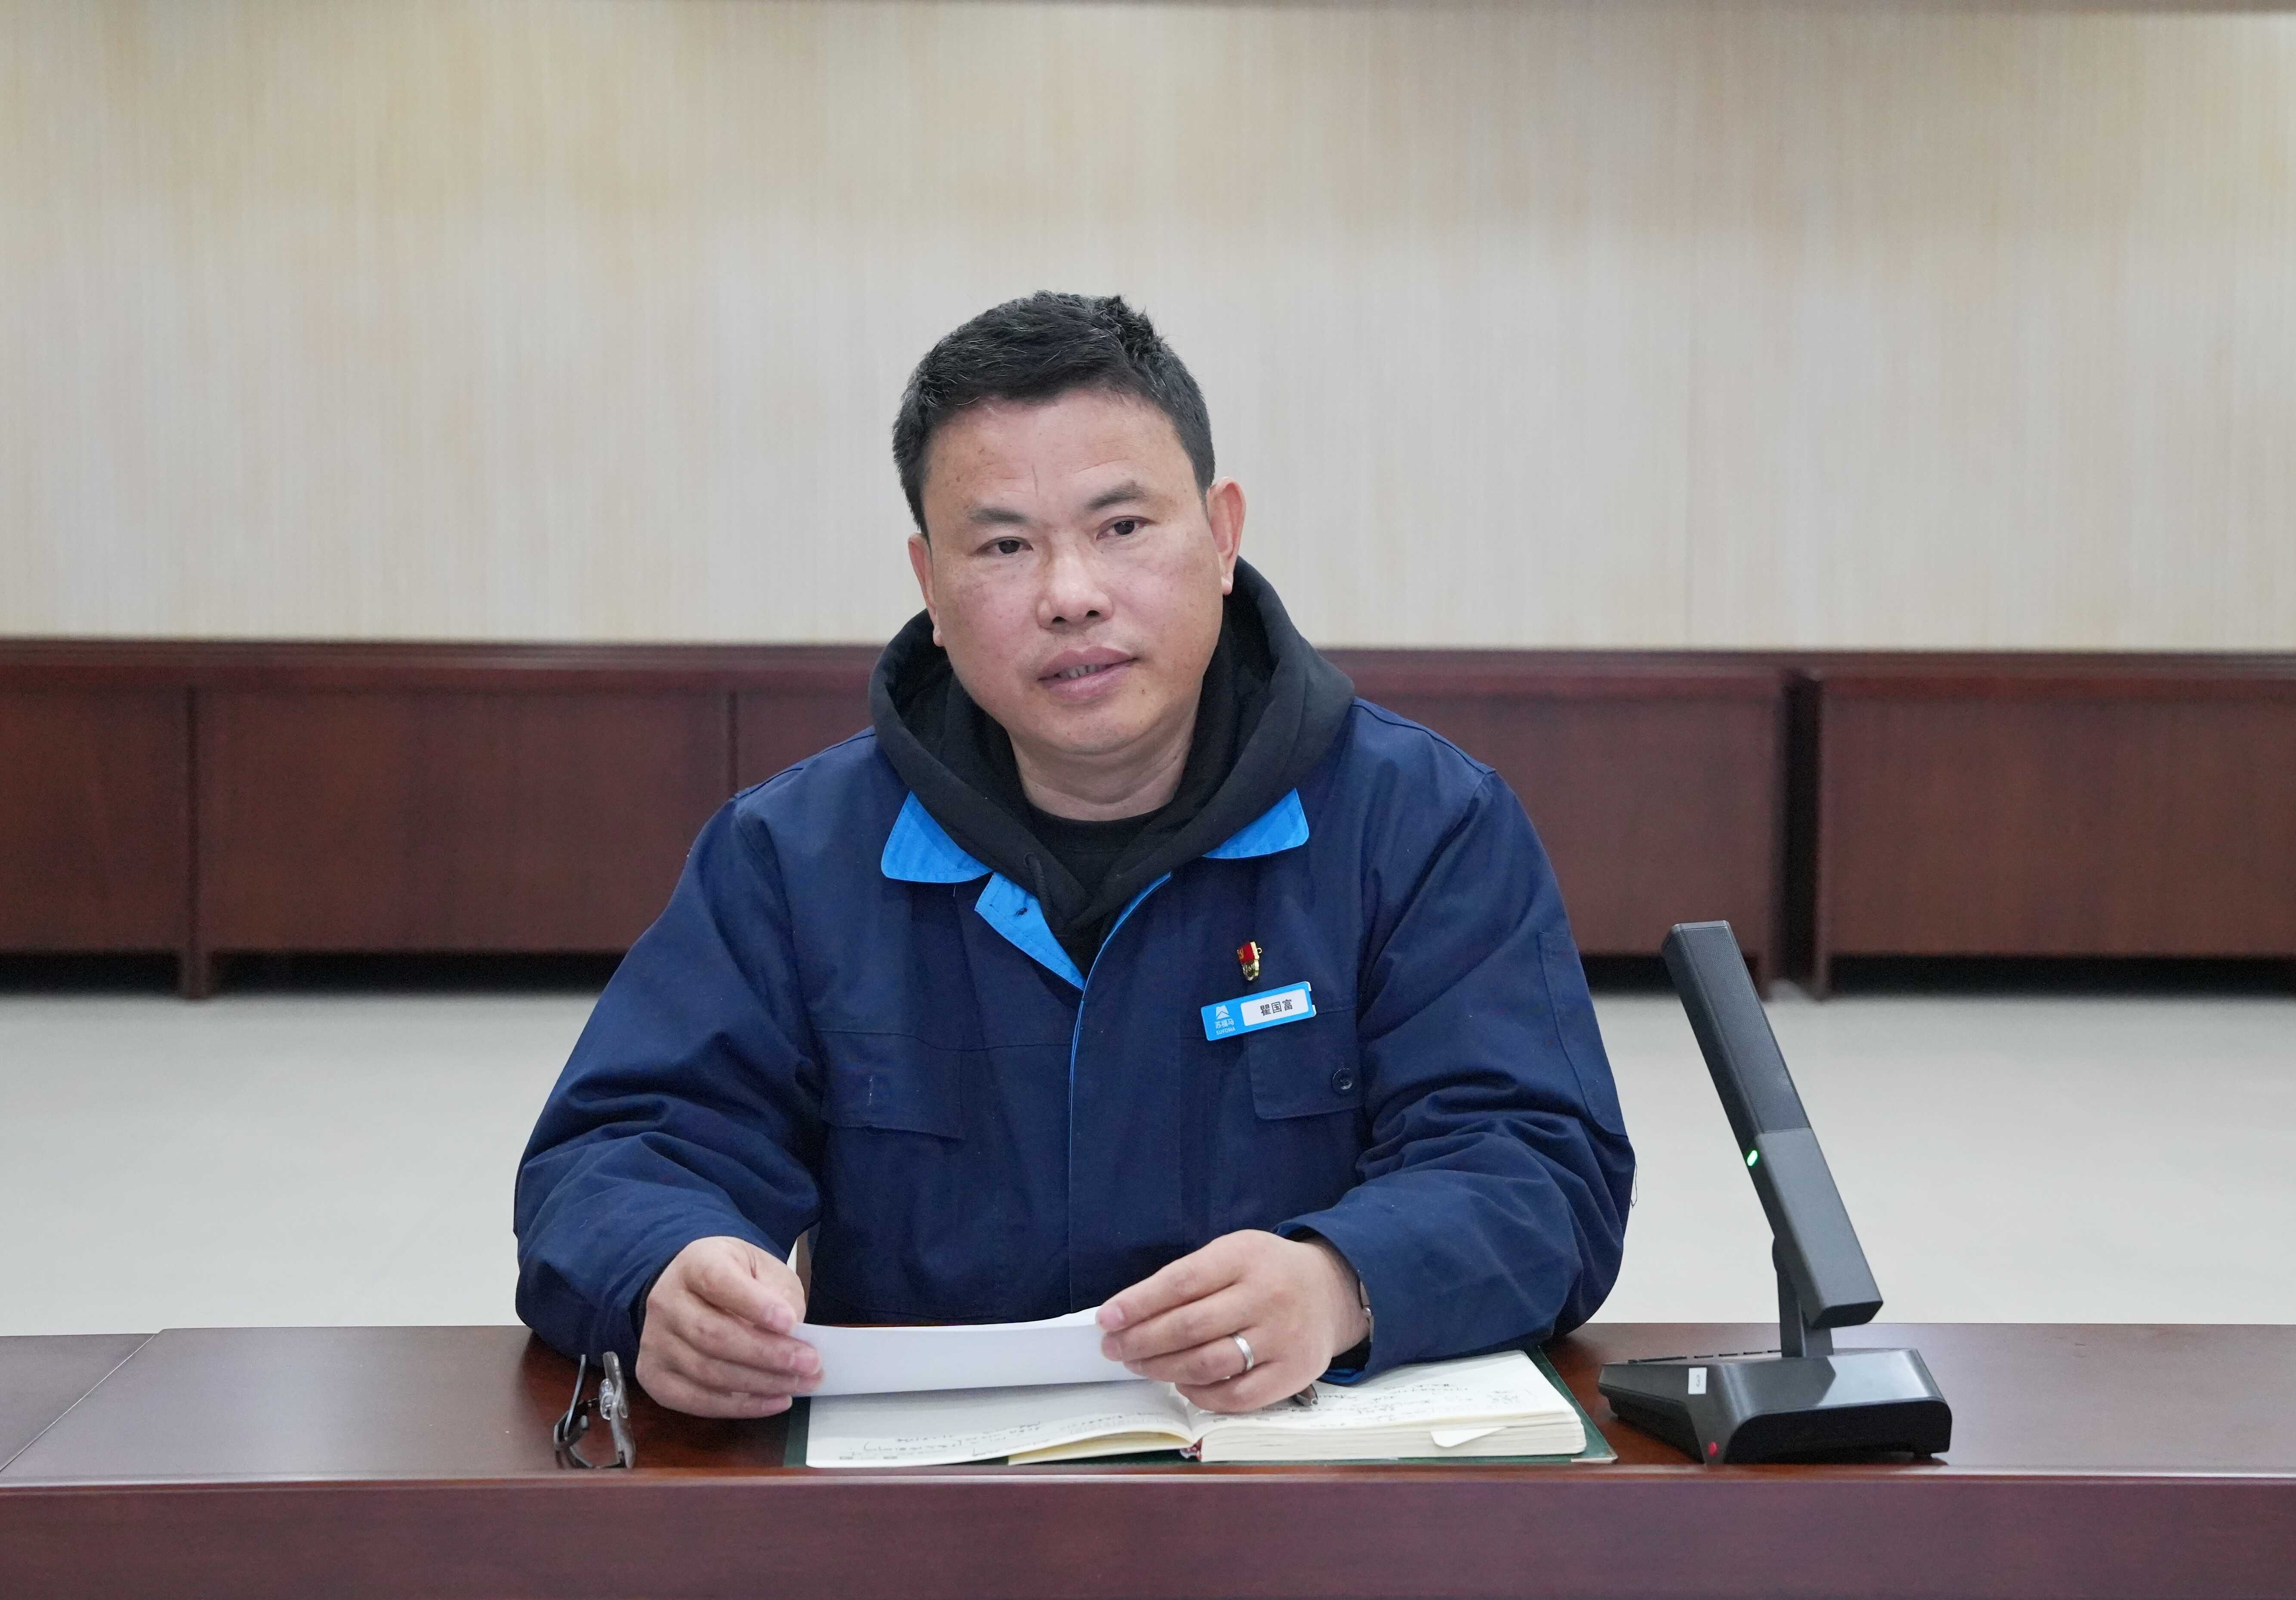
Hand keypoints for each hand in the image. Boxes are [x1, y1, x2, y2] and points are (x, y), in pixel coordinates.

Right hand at [635, 1235, 817, 1417]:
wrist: (695, 1292)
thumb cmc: (738, 1280)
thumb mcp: (763, 1270)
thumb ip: (778, 1295)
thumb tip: (792, 1338)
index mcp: (694, 1263)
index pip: (718, 1282)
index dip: (754, 1304)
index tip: (791, 1322)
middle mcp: (665, 1301)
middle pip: (712, 1334)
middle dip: (766, 1354)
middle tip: (810, 1364)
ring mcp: (654, 1341)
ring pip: (706, 1371)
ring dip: (760, 1384)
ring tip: (801, 1384)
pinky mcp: (654, 1376)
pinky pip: (695, 1400)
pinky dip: (739, 1407)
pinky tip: (774, 1401)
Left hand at [1096, 1230, 1368, 1413]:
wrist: (1332, 1290)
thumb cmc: (1267, 1271)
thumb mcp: (1233, 1252)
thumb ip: (1190, 1278)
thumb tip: (1131, 1314)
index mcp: (1245, 1256)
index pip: (1182, 1281)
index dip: (1139, 1302)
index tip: (1107, 1318)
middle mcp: (1267, 1296)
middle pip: (1191, 1326)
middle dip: (1142, 1340)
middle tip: (1114, 1348)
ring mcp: (1283, 1338)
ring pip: (1209, 1364)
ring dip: (1163, 1369)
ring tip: (1139, 1364)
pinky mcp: (1294, 1373)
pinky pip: (1237, 1396)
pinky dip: (1200, 1395)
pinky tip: (1181, 1384)